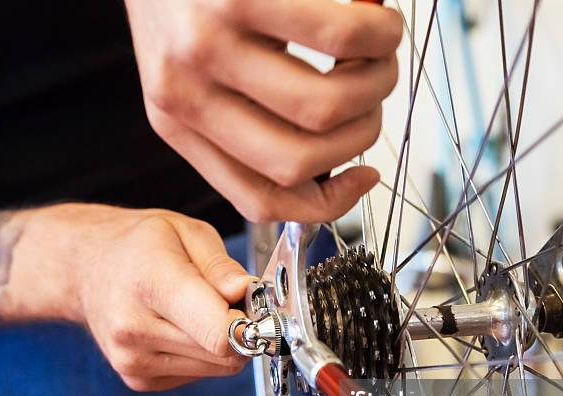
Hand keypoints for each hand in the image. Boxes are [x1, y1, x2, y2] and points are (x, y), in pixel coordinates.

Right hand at [0, 205, 250, 390]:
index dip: (251, 323)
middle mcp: (135, 329)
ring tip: (202, 310)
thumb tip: (248, 294)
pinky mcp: (138, 379)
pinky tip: (184, 326)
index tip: (256, 306)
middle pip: (225, 354)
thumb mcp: (185, 232)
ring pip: (218, 368)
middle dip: (242, 329)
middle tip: (231, 301)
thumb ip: (221, 266)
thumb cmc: (137, 245)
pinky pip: (200, 374)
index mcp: (151, 283)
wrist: (84, 269)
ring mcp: (133, 360)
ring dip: (224, 343)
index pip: (219, 332)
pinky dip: (204, 353)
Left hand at [125, 0, 402, 222]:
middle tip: (376, 95)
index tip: (366, 176)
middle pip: (301, 161)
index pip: (260, 200)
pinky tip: (380, 23)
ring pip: (324, 108)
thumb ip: (249, 118)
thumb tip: (333, 160)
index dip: (330, 205)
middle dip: (362, 136)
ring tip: (382, 54)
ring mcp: (208, 47)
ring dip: (376, 87)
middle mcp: (186, 97)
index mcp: (180, 126)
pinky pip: (338, 37)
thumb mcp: (199, 73)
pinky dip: (378, 36)